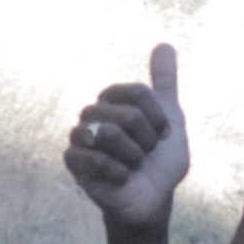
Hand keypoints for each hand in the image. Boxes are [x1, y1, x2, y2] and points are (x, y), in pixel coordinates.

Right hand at [65, 43, 187, 234]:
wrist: (152, 200)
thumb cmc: (160, 161)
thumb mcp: (171, 119)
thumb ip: (165, 83)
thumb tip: (164, 44)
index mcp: (114, 100)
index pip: (138, 92)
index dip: (157, 118)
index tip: (162, 136)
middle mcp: (94, 112)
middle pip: (126, 114)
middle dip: (146, 141)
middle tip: (146, 155)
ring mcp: (81, 136)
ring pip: (108, 134)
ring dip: (132, 156)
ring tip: (133, 166)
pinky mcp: (73, 160)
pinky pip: (95, 158)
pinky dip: (118, 172)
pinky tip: (122, 179)